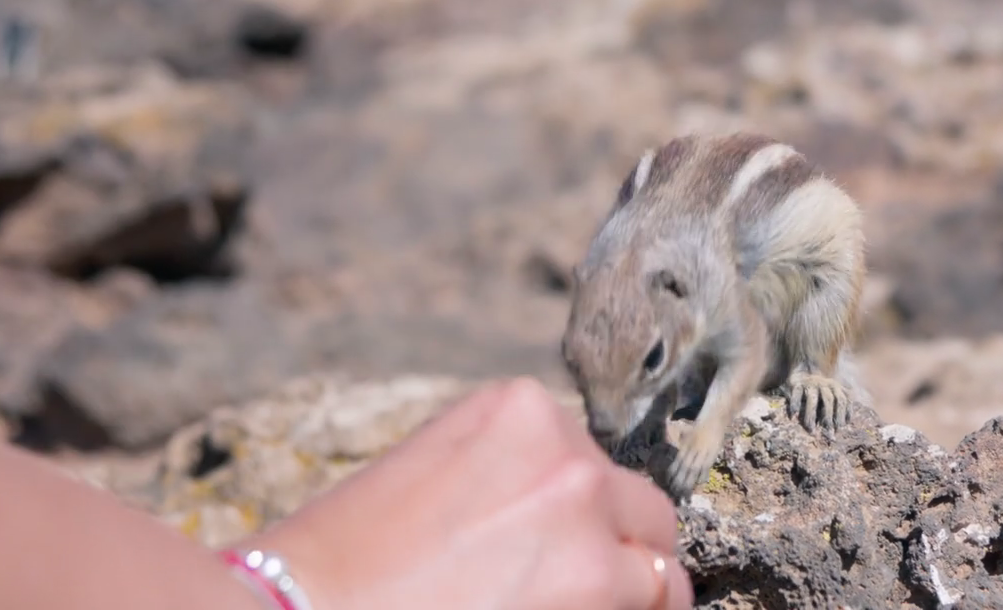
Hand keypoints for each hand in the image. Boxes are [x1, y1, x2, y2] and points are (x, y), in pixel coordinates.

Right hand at [243, 378, 693, 609]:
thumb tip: (554, 537)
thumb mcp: (431, 483)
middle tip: (576, 601)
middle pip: (643, 515)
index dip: (584, 527)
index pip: (593, 470)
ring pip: (662, 578)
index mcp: (518, 411)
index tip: (559, 563)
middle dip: (622, 561)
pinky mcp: (603, 586)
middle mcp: (567, 452)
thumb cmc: (340, 570)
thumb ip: (508, 485)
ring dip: (628, 608)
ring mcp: (591, 520)